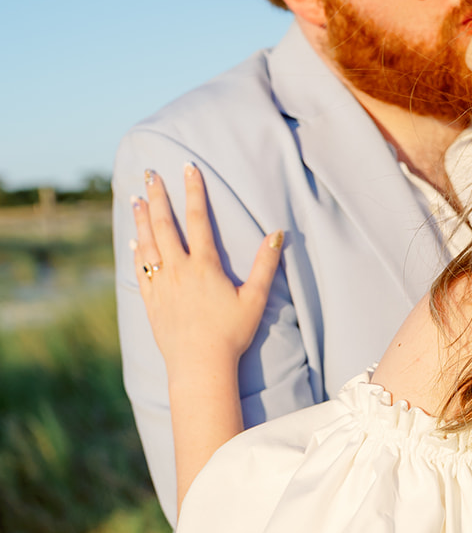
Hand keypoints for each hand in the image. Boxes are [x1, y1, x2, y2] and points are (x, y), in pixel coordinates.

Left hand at [132, 164, 282, 381]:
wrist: (199, 365)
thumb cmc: (231, 333)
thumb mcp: (255, 298)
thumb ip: (266, 264)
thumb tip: (277, 234)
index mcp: (204, 265)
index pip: (198, 219)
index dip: (194, 191)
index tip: (188, 168)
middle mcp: (178, 270)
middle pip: (164, 225)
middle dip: (157, 196)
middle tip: (149, 172)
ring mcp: (162, 285)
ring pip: (147, 244)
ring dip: (141, 219)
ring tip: (136, 198)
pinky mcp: (152, 302)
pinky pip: (141, 270)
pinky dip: (137, 253)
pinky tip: (134, 241)